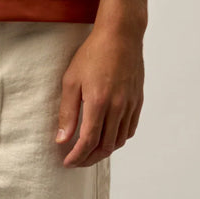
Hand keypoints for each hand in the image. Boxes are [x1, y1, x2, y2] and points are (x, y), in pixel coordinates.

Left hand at [55, 24, 143, 167]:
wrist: (120, 35)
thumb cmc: (93, 54)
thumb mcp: (71, 80)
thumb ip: (67, 112)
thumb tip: (62, 139)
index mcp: (99, 102)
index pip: (88, 141)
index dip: (77, 156)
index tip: (67, 162)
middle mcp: (117, 107)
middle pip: (105, 146)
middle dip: (89, 159)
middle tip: (76, 161)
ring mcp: (130, 105)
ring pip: (118, 141)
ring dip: (103, 151)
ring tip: (89, 152)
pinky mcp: (137, 101)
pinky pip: (129, 130)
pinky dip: (118, 139)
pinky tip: (107, 137)